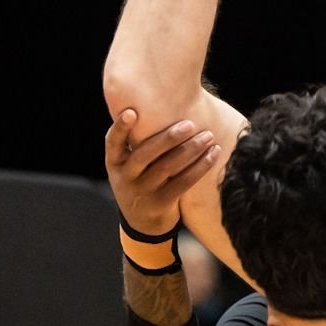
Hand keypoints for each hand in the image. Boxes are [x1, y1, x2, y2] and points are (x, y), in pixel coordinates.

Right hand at [106, 108, 218, 235]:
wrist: (142, 224)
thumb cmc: (140, 180)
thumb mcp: (129, 165)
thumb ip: (138, 142)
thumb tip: (163, 102)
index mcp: (114, 162)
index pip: (112, 142)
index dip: (120, 128)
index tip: (131, 112)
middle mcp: (124, 177)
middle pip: (145, 154)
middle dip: (168, 138)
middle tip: (189, 124)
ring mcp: (141, 193)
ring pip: (167, 168)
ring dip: (190, 150)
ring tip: (208, 136)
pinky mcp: (160, 204)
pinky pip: (183, 183)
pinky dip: (200, 167)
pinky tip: (213, 154)